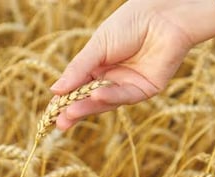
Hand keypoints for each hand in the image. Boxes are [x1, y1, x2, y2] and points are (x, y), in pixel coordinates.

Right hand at [50, 0, 214, 129]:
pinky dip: (110, 96)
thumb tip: (54, 90)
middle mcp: (112, 79)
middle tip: (60, 123)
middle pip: (90, 99)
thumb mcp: (98, 46)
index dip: (64, 101)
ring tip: (71, 113)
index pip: (77, 88)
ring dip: (88, 107)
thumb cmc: (129, 24)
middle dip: (75, 111)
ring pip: (106, 102)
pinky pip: (125, 96)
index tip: (50, 114)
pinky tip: (96, 95)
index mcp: (98, 67)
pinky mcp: (146, 89)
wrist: (163, 15)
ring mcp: (128, 85)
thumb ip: (78, 69)